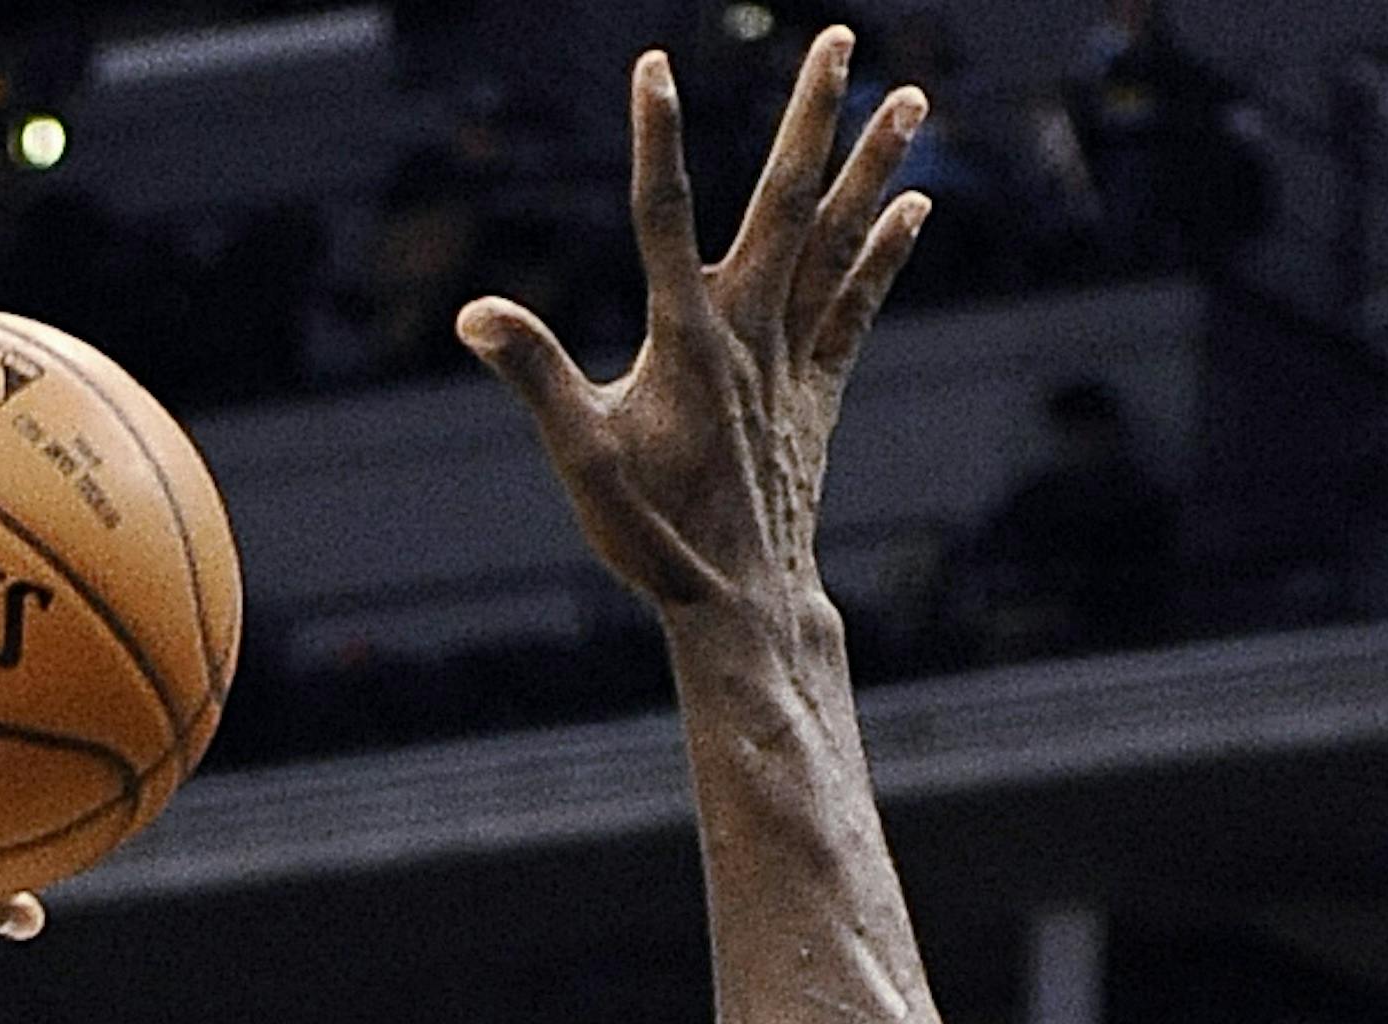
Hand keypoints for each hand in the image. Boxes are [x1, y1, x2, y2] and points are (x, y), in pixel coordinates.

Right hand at [457, 30, 928, 625]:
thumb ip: (534, 376)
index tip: (652, 64)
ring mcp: (791, 362)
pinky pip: (855, 309)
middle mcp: (749, 335)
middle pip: (785, 204)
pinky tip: (911, 205)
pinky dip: (882, 255)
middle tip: (838, 39)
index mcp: (686, 340)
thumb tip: (476, 314)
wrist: (741, 604)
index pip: (660, 216)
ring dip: (871, 166)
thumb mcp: (583, 458)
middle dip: (812, 117)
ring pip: (836, 243)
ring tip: (910, 97)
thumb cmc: (656, 539)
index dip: (655, 139)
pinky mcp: (817, 395)